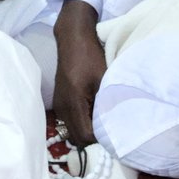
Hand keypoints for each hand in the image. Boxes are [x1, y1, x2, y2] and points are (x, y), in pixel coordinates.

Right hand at [52, 0, 104, 146]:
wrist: (73, 39)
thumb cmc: (91, 57)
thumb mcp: (104, 80)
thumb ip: (108, 104)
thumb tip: (119, 125)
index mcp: (73, 103)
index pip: (85, 136)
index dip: (101, 139)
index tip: (115, 132)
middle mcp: (62, 108)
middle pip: (77, 138)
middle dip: (93, 138)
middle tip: (111, 129)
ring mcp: (59, 105)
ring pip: (72, 131)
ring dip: (87, 130)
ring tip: (103, 120)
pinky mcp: (59, 101)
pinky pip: (70, 121)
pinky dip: (81, 122)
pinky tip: (93, 111)